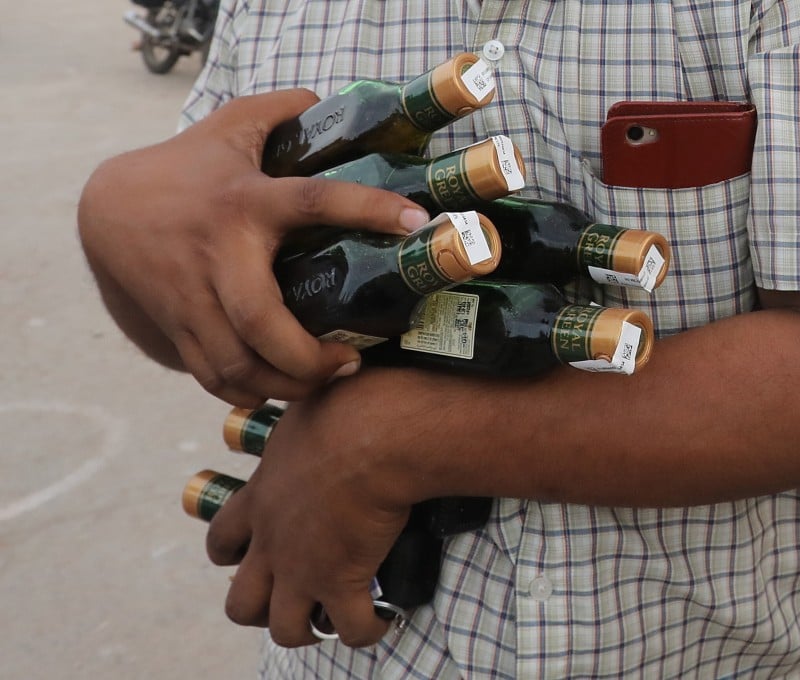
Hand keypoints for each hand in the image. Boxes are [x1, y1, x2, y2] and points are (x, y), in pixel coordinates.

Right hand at [77, 89, 430, 406]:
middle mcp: (220, 256)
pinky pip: (212, 377)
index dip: (368, 210)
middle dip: (310, 357)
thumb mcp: (232, 129)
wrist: (108, 209)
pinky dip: (250, 393)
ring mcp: (193, 297)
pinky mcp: (177, 326)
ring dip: (287, 385)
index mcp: (246, 202)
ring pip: (237, 364)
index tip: (419, 222)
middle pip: (264, 321)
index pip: (315, 201)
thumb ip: (280, 111)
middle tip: (352, 361)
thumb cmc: (186, 168)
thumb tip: (328, 101)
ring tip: (324, 379)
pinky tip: (280, 389)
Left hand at [204, 368, 441, 646]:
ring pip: (283, 628)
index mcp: (261, 497)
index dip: (229, 554)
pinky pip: (351, 628)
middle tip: (292, 597)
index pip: (222, 538)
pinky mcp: (341, 580)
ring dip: (306, 629)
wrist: (375, 432)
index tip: (250, 554)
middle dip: (260, 608)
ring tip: (332, 617)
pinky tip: (381, 619)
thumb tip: (328, 373)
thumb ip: (309, 410)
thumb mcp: (308, 403)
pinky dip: (366, 629)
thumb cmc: (347, 406)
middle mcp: (271, 540)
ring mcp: (302, 567)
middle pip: (240, 602)